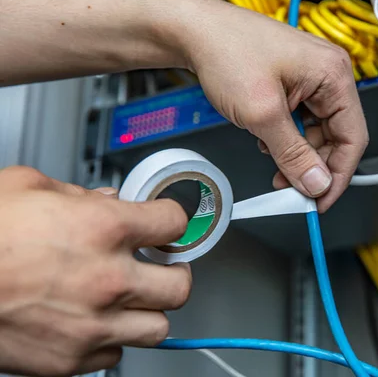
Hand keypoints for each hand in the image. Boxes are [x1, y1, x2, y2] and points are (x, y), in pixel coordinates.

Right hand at [0, 166, 190, 376]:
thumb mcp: (27, 187)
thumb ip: (80, 193)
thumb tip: (110, 199)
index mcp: (104, 228)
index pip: (174, 224)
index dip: (174, 221)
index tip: (169, 226)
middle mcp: (108, 279)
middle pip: (180, 286)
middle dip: (174, 274)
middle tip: (161, 268)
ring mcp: (92, 325)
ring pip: (158, 328)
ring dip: (148, 311)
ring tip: (130, 300)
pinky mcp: (70, 360)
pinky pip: (114, 355)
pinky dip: (110, 340)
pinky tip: (92, 322)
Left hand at [175, 0, 368, 211]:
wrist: (195, 31)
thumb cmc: (227, 51)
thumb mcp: (262, 114)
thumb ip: (293, 154)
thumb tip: (317, 183)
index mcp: (333, 75)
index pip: (353, 137)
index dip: (338, 175)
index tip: (320, 201)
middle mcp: (328, 75)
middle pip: (336, 137)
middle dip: (313, 166)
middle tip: (293, 189)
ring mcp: (310, 79)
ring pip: (316, 132)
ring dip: (296, 153)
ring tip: (273, 161)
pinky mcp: (293, 83)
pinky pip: (300, 121)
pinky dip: (286, 138)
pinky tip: (267, 141)